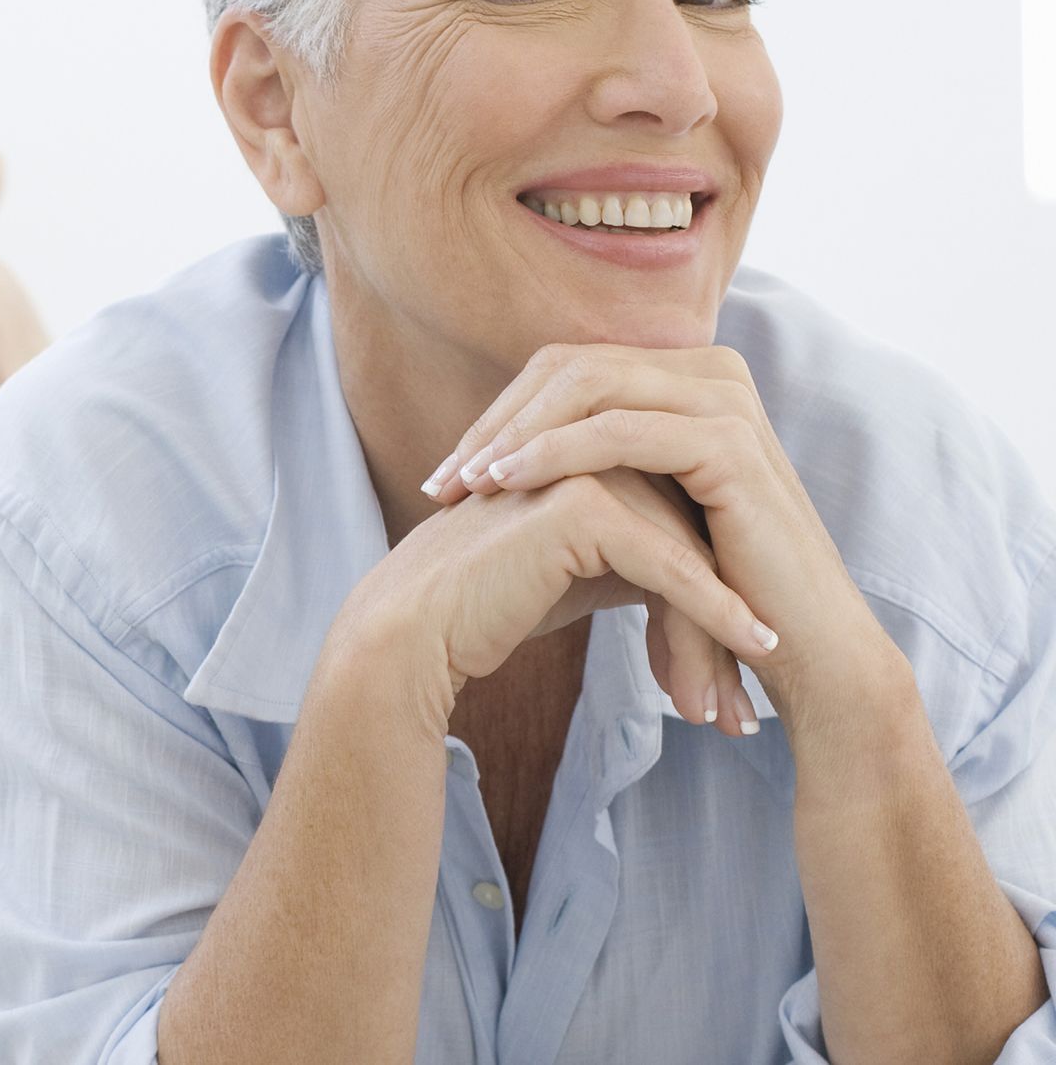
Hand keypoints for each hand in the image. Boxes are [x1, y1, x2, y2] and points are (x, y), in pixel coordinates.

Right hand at [334, 458, 783, 744]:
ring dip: (718, 641)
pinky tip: (751, 652)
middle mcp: (595, 451)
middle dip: (723, 629)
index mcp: (596, 454)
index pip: (683, 520)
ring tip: (736, 717)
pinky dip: (713, 615)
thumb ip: (641, 554)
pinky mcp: (581, 506)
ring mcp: (587, 471)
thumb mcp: (585, 574)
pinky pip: (668, 566)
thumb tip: (710, 581)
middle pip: (693, 535)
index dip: (717, 598)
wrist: (417, 631)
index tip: (739, 675)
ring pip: (686, 553)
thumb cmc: (493, 607)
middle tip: (741, 713)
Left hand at [419, 343, 908, 740]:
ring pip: (589, 386)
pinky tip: (508, 483)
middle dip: (497, 421)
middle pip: (572, 367)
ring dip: (514, 434)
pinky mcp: (727, 440)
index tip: (452, 471)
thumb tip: (507, 455)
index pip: (572, 370)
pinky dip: (554, 452)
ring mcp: (724, 398)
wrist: (806, 647)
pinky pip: (619, 430)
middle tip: (440, 480)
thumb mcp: (650, 512)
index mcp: (690, 377)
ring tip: (462, 485)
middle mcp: (712, 370)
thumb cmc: (720, 588)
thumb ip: (600, 469)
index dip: (505, 413)